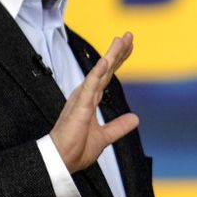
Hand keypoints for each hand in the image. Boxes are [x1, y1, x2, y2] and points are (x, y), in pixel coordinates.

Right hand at [51, 32, 138, 171]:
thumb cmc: (76, 149)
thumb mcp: (104, 136)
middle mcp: (86, 95)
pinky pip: (90, 86)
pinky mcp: (79, 106)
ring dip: (110, 55)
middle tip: (128, 35)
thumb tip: (135, 118)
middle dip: (117, 51)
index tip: (128, 46)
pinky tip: (106, 61)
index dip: (118, 60)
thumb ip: (119, 126)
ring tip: (121, 40)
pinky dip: (97, 73)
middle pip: (105, 69)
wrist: (62, 161)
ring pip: (99, 72)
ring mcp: (82, 99)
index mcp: (90, 100)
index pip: (108, 75)